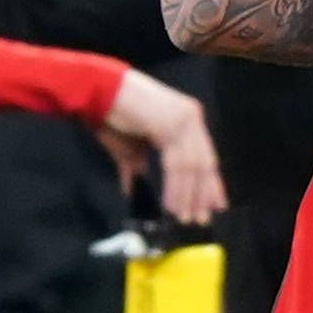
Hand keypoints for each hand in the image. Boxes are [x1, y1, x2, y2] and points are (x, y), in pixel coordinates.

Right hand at [97, 71, 226, 221]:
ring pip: (192, 166)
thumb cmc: (113, 117)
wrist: (98, 93)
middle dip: (202, 194)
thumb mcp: (131, 149)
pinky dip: (175, 187)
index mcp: (188, 119)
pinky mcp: (170, 124)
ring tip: (183, 217)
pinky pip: (177, 163)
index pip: (206, 156)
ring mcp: (183, 119)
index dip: (211, 184)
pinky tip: (171, 204)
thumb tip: (133, 193)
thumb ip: (138, 169)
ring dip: (187, 195)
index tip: (215, 206)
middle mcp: (191, 118)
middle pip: (204, 163)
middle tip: (200, 219)